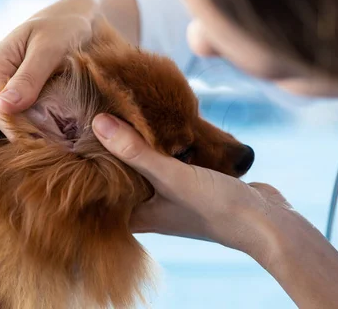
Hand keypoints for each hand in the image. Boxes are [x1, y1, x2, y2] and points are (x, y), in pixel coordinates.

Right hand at [0, 0, 96, 138]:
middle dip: (37, 127)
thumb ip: (29, 77)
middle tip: (69, 124)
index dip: (35, 124)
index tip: (66, 129)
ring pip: (10, 126)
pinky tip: (53, 116)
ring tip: (62, 116)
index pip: (4, 113)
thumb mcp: (50, 49)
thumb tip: (4, 107)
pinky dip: (35, 123)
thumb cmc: (62, 28)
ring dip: (38, 126)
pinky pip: (14, 122)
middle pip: (5, 123)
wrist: (68, 21)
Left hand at [91, 113, 290, 258]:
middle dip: (109, 152)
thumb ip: (135, 151)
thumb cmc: (215, 207)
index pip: (100, 194)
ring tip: (118, 115)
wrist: (267, 222)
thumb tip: (97, 123)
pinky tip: (158, 124)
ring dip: (136, 145)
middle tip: (92, 119)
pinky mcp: (190, 185)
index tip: (71, 142)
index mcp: (137, 215)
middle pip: (121, 177)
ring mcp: (171, 197)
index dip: (85, 171)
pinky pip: (167, 162)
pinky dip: (161, 146)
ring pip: (145, 167)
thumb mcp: (170, 176)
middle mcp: (150, 208)